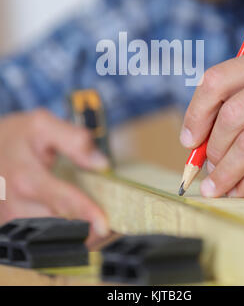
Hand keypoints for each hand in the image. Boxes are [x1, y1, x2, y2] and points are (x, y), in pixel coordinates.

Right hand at [0, 109, 109, 246]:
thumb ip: (73, 139)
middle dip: (87, 225)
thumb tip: (101, 163)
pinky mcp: (14, 226)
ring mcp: (13, 219)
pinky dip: (65, 232)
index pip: (61, 199)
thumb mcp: (42, 124)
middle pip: (60, 224)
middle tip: (112, 220)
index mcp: (26, 177)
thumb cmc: (16, 136)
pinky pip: (44, 236)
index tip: (105, 225)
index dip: (85, 212)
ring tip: (96, 220)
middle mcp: (17, 205)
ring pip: (53, 236)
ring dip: (78, 232)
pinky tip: (79, 221)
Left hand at [181, 47, 243, 197]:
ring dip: (227, 171)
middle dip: (213, 148)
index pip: (216, 81)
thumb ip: (231, 102)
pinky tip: (239, 189)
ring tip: (217, 185)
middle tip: (208, 167)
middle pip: (232, 115)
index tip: (188, 141)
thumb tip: (194, 142)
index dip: (196, 114)